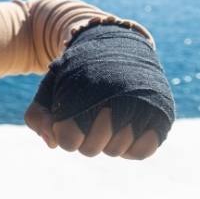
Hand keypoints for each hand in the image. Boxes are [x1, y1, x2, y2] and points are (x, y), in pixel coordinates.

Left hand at [24, 23, 174, 159]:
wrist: (118, 46)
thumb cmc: (80, 74)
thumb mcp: (51, 86)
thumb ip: (38, 117)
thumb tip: (53, 143)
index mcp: (82, 93)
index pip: (68, 141)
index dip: (66, 133)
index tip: (70, 116)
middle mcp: (113, 100)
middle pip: (90, 150)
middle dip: (85, 136)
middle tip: (91, 114)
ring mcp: (140, 109)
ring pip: (115, 152)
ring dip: (109, 140)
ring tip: (110, 114)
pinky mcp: (161, 116)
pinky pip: (140, 152)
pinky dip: (131, 146)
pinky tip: (126, 126)